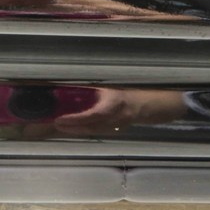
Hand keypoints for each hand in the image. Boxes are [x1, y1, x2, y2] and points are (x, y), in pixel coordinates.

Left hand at [53, 88, 186, 135]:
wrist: (154, 101)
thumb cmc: (133, 88)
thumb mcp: (114, 82)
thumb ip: (97, 84)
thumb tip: (73, 79)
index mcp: (116, 104)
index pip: (93, 115)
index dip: (76, 119)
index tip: (60, 119)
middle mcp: (117, 119)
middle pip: (90, 127)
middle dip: (72, 127)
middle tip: (55, 123)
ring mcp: (117, 126)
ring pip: (93, 130)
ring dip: (76, 129)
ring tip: (61, 125)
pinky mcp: (117, 129)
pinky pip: (98, 130)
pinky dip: (86, 129)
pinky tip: (75, 126)